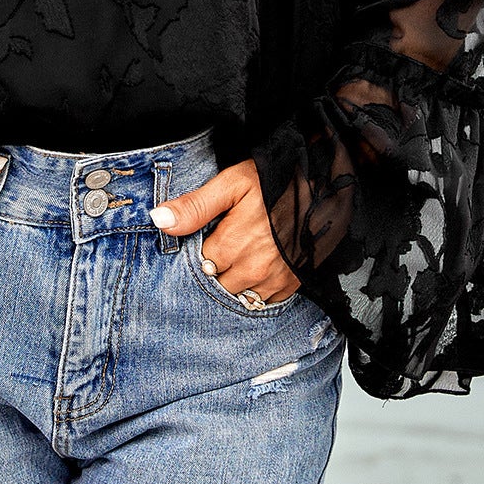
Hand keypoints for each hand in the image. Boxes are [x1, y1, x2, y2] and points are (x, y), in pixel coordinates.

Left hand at [149, 158, 300, 302]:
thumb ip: (195, 205)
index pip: (199, 265)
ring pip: (239, 297)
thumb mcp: (232, 183)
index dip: (200, 251)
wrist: (324, 187)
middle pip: (217, 284)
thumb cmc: (276, 181)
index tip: (207, 239)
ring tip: (240, 259)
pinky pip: (264, 301)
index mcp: (232, 245)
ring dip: (235, 283)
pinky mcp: (291, 284)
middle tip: (223, 248)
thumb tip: (159, 220)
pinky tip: (257, 269)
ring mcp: (273, 280)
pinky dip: (257, 290)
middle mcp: (252, 269)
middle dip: (215, 270)